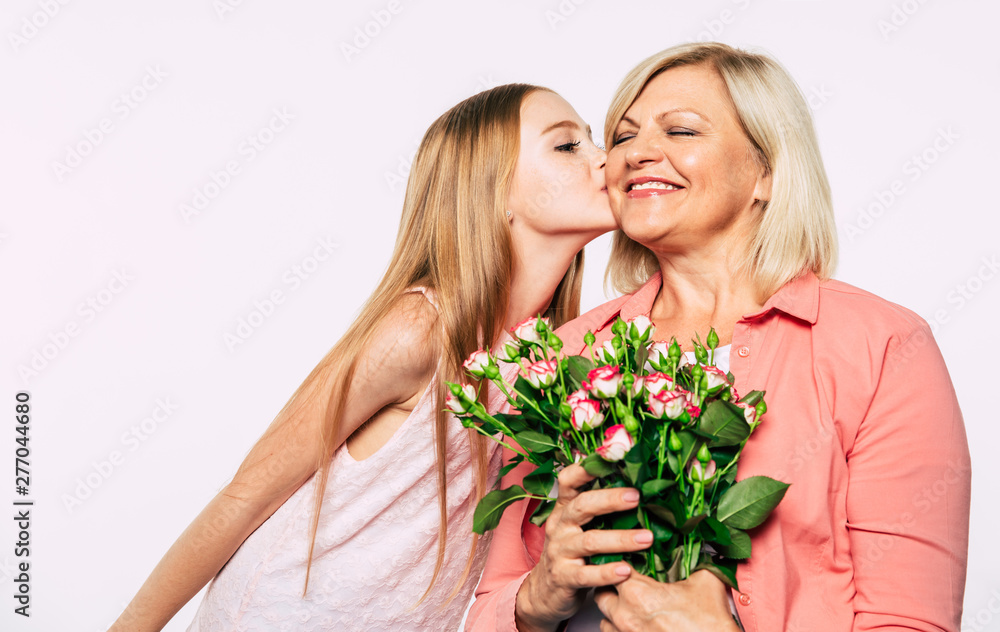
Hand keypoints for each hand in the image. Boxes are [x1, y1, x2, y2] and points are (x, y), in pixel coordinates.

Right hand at [514, 464, 653, 631]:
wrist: (545, 591)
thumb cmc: (572, 553)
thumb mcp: (578, 526)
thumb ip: (598, 508)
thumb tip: (637, 486)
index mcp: (564, 508)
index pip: (568, 480)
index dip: (586, 468)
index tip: (610, 456)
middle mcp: (560, 525)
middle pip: (582, 506)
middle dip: (610, 499)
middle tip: (636, 496)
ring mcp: (559, 551)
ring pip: (589, 541)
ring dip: (620, 539)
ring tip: (647, 538)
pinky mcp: (564, 577)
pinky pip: (586, 574)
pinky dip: (607, 572)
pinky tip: (626, 571)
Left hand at [594, 569, 739, 631]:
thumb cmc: (710, 624)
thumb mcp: (705, 582)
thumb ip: (695, 561)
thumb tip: (696, 548)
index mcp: (638, 593)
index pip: (613, 567)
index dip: (619, 561)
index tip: (626, 560)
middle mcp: (625, 616)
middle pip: (601, 593)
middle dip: (611, 586)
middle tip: (625, 582)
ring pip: (604, 618)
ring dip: (612, 609)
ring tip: (628, 605)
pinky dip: (617, 628)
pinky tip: (633, 623)